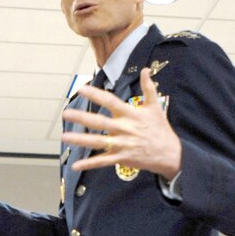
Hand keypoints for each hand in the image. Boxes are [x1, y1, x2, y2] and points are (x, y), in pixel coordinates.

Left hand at [61, 68, 181, 179]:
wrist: (169, 154)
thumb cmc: (160, 129)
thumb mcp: (155, 107)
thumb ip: (148, 88)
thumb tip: (145, 70)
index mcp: (131, 115)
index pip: (110, 102)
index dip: (96, 94)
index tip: (82, 88)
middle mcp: (124, 129)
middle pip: (100, 122)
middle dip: (82, 118)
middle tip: (66, 113)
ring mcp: (122, 145)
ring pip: (98, 142)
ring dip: (80, 140)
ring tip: (65, 137)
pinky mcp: (121, 158)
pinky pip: (102, 162)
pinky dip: (89, 164)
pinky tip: (75, 165)